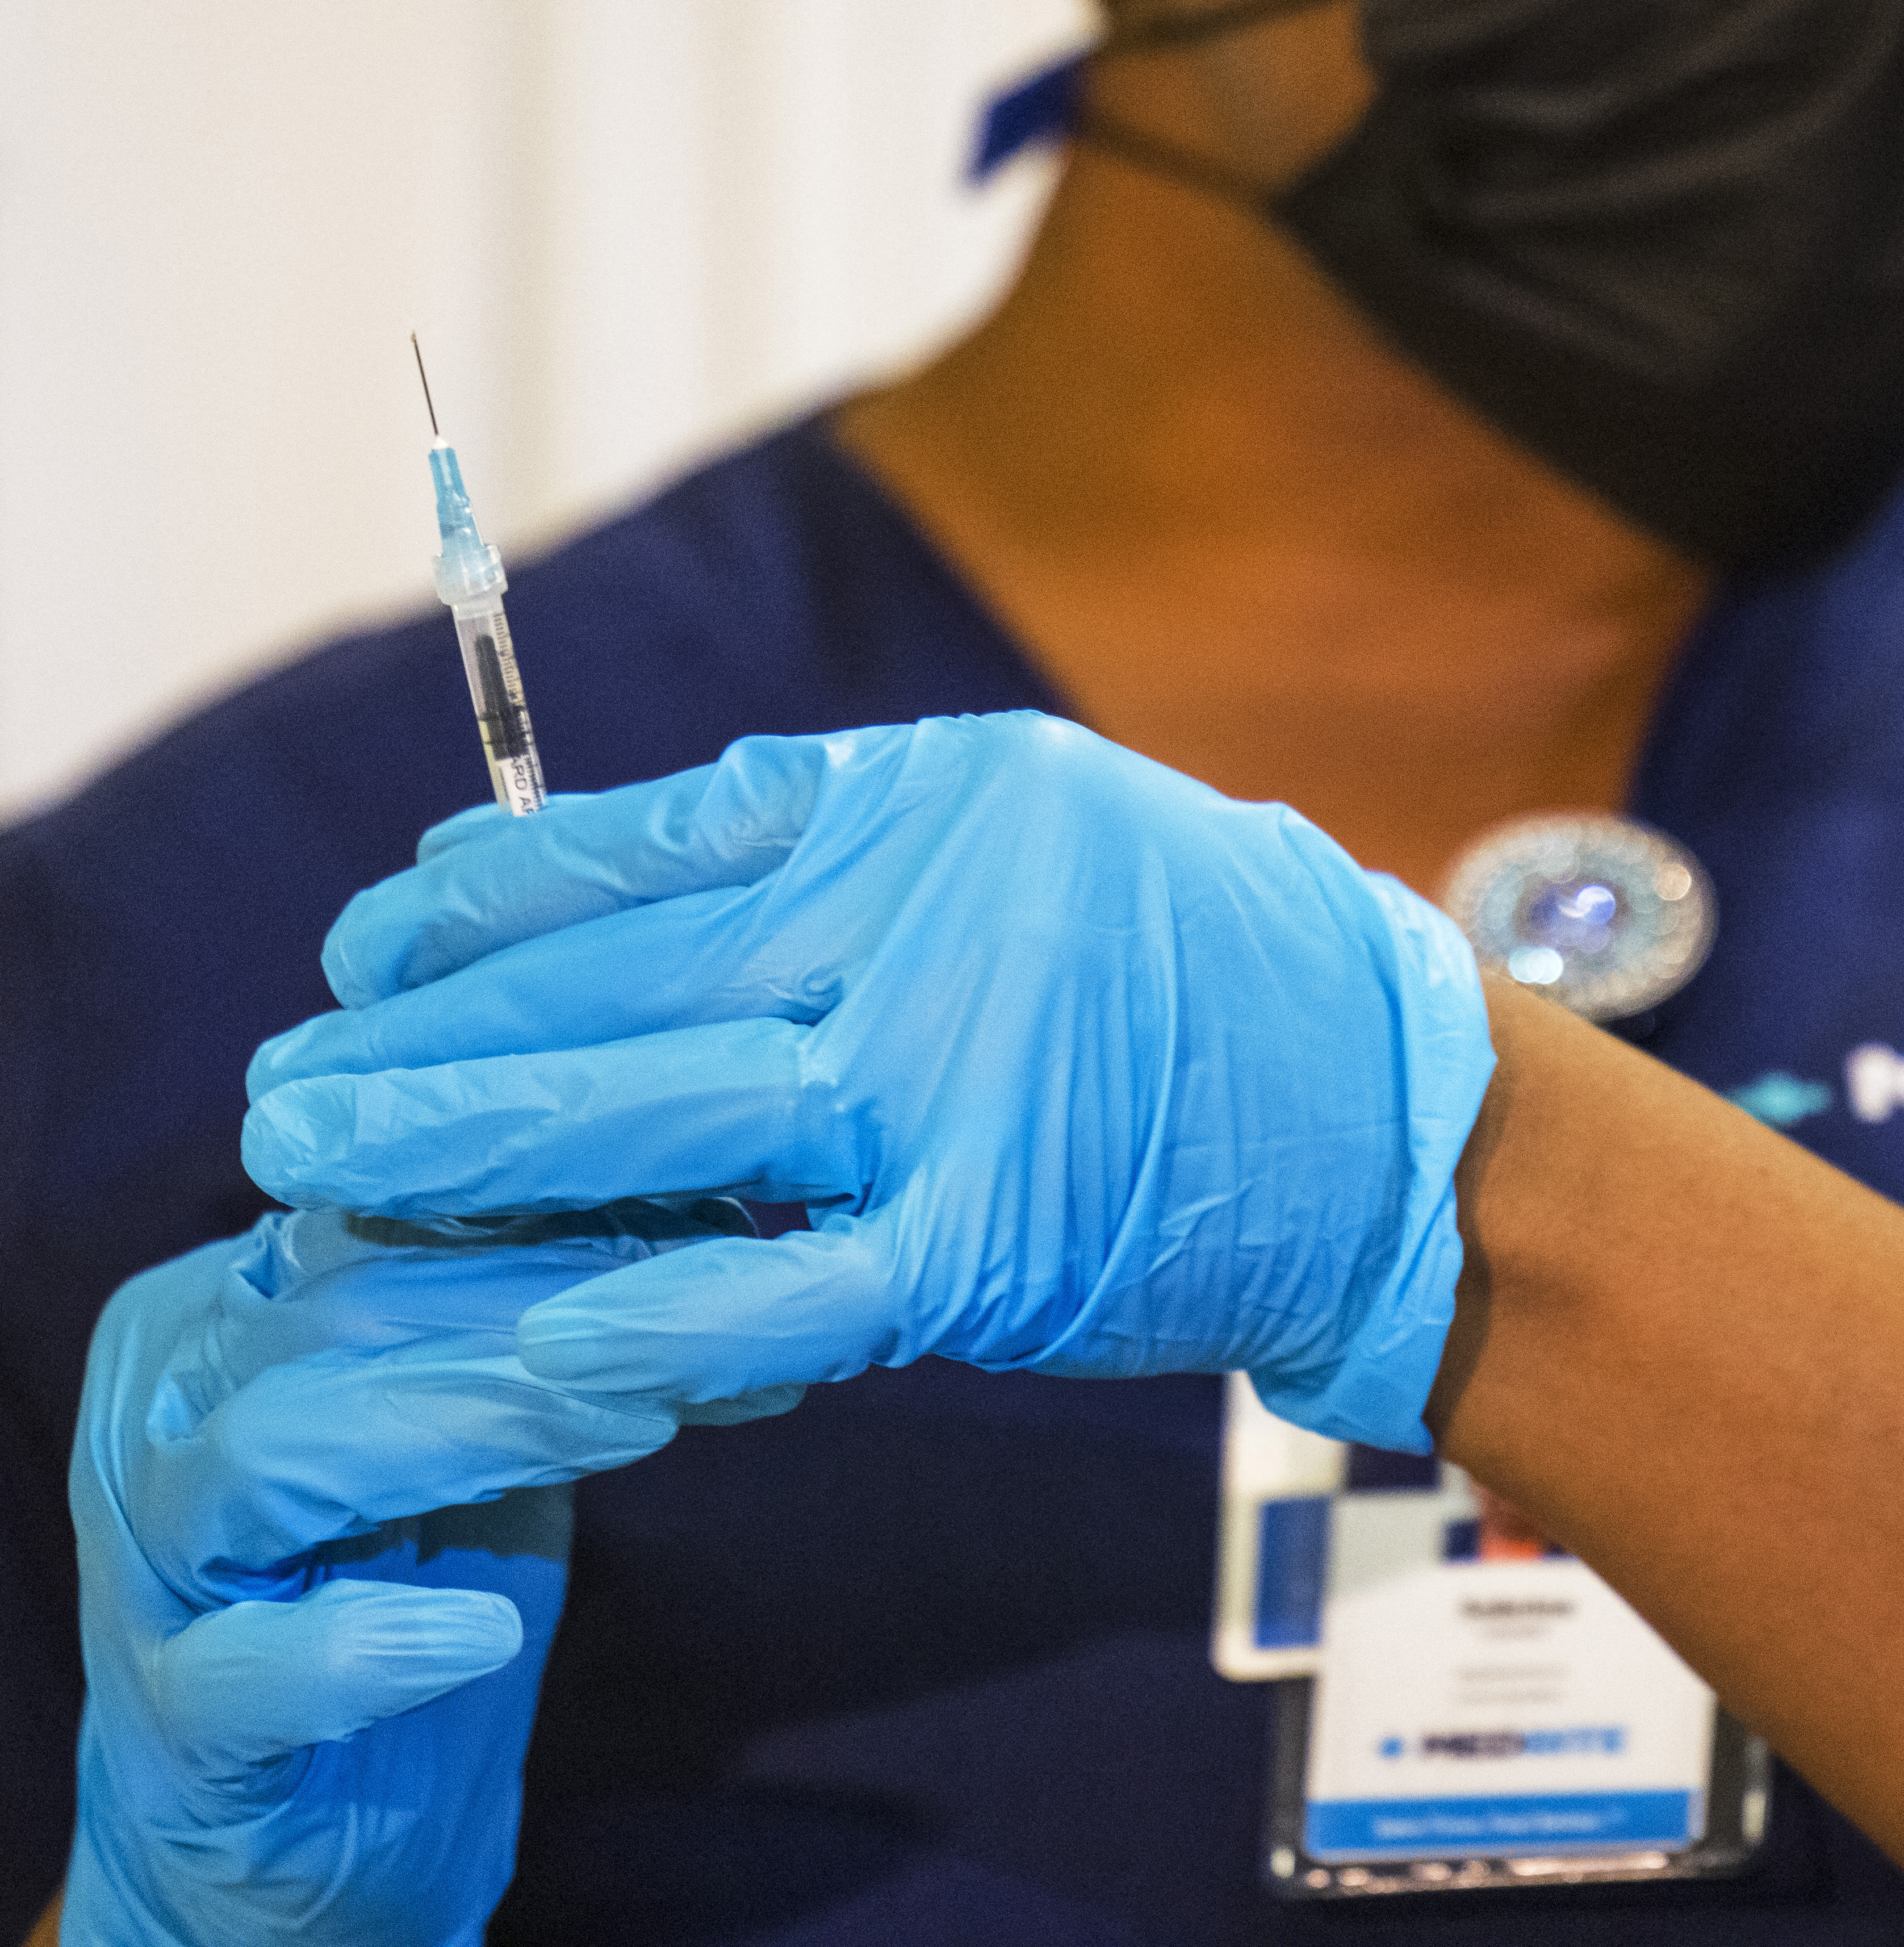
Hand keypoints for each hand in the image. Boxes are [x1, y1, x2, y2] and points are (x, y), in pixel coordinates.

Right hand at [63, 1202, 785, 1946]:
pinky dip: (358, 1647)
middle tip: (712, 1297)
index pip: (383, 1207)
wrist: (314, 1810)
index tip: (717, 1210)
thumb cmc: (411, 1576)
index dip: (556, 1200)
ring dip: (473, 1423)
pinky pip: (243, 1670)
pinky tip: (477, 1634)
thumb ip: (552, 1328)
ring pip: (278, 1449)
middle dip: (546, 1297)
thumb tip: (722, 1227)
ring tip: (635, 1425)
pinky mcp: (171, 1719)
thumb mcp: (489, 1426)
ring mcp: (151, 1566)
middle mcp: (162, 1408)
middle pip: (342, 1305)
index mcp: (227, 1307)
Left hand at [240, 714, 1494, 1449]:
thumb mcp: (1038, 833)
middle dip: (437, 1040)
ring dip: (482, 1155)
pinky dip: (657, 1312)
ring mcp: (962, 1080)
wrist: (1390, 1108)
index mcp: (932, 801)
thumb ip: (846, 851)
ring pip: (672, 1116)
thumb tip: (618, 884)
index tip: (375, 942)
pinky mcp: (992, 1240)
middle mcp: (935, 917)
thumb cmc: (1206, 969)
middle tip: (287, 1085)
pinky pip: (787, 1283)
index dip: (490, 901)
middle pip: (630, 976)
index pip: (654, 837)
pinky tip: (533, 1330)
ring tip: (327, 1175)